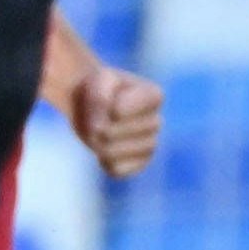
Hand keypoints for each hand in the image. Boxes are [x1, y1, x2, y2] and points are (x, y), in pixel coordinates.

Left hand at [70, 65, 164, 179]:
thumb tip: (102, 126)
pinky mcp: (139, 164)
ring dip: (99, 145)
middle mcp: (156, 121)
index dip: (110, 108)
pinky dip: (104, 162)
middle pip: (120, 133)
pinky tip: (103, 152)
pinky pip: (117, 171)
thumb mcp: (98, 78)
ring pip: (117, 153)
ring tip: (95, 136)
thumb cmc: (98, 87)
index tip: (106, 102)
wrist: (92, 104)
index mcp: (153, 96)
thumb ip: (100, 95)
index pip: (129, 108)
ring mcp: (150, 145)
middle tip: (93, 121)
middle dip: (101, 127)